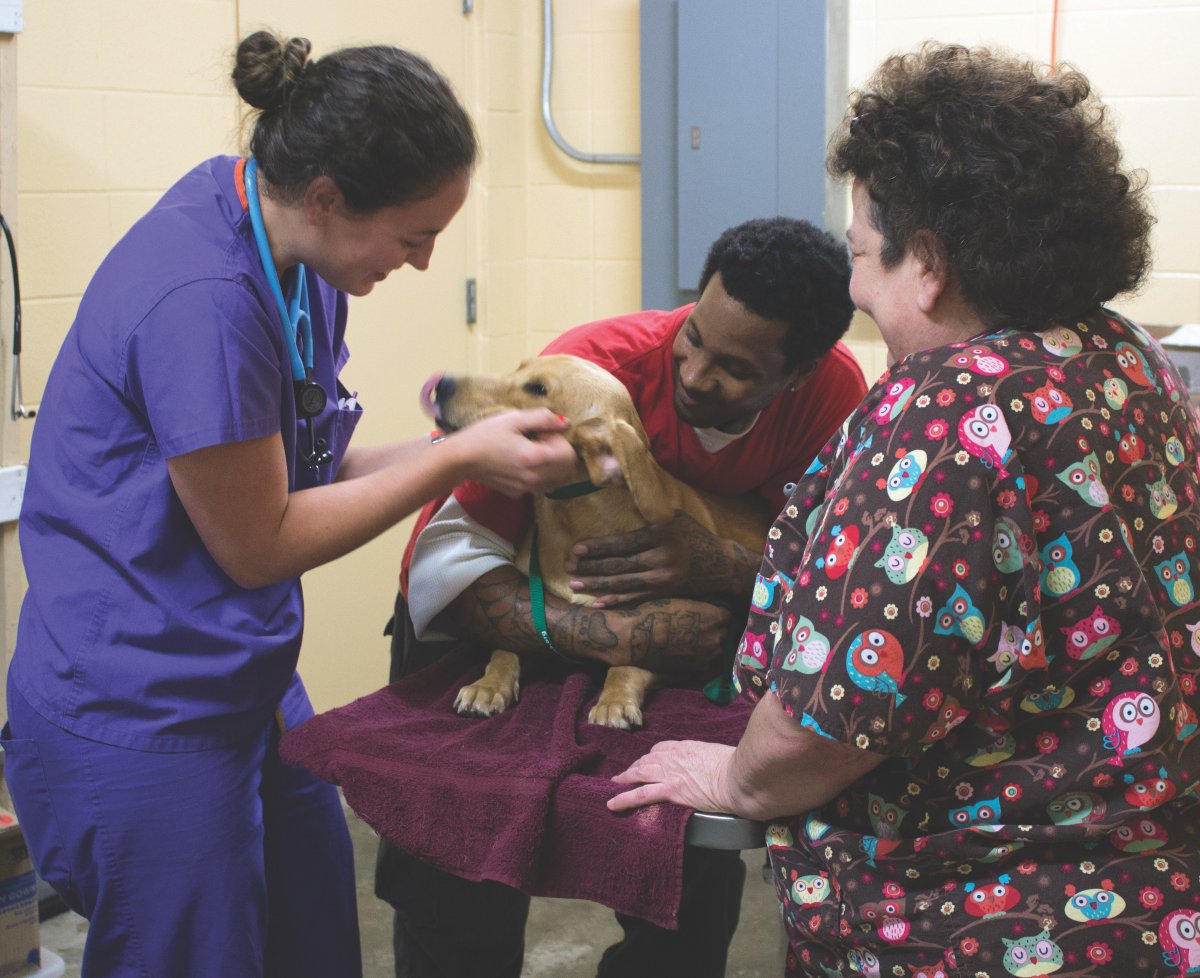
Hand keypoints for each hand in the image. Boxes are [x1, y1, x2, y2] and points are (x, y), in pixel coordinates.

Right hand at [449, 408, 579, 496]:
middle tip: (539, 441)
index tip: (543, 432)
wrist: (460, 459)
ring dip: (552, 465)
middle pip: (567, 470)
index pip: (569, 454)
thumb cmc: (484, 435)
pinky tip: (520, 462)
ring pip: (556, 480)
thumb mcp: (513, 419)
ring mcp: (527, 489)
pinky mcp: (518, 493)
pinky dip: (540, 474)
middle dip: (560, 454)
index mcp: (536, 458)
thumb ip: (543, 418)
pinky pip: (540, 484)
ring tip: (531, 451)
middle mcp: (535, 478)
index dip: (560, 440)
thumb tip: (564, 422)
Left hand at [565, 511, 747, 606]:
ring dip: (596, 585)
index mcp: (660, 534)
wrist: (721, 563)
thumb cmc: (694, 536)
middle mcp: (661, 557)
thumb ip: (649, 517)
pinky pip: (636, 598)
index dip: (596, 547)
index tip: (576, 549)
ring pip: (623, 583)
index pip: (622, 542)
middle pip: (618, 564)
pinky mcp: (665, 592)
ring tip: (575, 585)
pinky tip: (598, 603)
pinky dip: (616, 601)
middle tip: (567, 567)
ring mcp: (663, 578)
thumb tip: (619, 500)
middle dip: (590, 567)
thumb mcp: (674, 518)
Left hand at [607, 740, 735, 812]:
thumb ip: (706, 757)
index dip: (651, 756)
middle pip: (646, 760)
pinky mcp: (671, 791)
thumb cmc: (736, 765)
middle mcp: (674, 758)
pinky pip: (641, 794)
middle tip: (625, 774)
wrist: (739, 777)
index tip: (647, 761)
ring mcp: (670, 774)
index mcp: (686, 748)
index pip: (661, 749)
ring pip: (639, 774)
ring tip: (615, 785)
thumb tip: (709, 763)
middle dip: (634, 767)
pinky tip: (612, 804)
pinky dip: (624, 799)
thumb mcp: (718, 753)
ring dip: (625, 779)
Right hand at [612, 598, 731, 674]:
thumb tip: (711, 610)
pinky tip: (689, 652)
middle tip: (699, 628)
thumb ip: (702, 608)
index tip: (709, 615)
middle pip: (724, 632)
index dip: (717, 614)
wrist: (637, 637)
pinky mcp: (697, 668)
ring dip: (710, 645)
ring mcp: (708, 655)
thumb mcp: (683, 602)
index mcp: (714, 617)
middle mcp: (716, 637)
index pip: (728, 615)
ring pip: (718, 649)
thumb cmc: (655, 613)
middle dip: (715, 630)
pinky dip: (702, 658)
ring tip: (693, 641)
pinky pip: (708, 662)